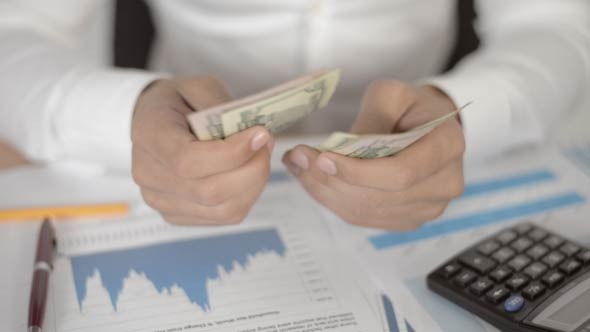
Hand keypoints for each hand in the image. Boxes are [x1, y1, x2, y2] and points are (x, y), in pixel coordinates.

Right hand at [131, 76, 272, 224]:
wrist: (154, 121)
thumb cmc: (179, 101)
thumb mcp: (198, 86)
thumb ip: (221, 105)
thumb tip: (253, 136)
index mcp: (149, 135)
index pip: (188, 160)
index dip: (232, 154)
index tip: (260, 135)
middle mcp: (148, 174)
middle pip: (209, 191)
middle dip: (252, 169)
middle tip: (267, 144)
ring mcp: (161, 200)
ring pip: (222, 210)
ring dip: (254, 185)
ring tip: (261, 158)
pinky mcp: (178, 215)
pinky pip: (224, 217)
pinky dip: (246, 196)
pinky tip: (248, 174)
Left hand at [282, 81, 464, 229]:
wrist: (426, 126)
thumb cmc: (410, 106)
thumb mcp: (392, 94)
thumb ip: (370, 118)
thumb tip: (341, 151)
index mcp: (449, 145)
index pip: (401, 172)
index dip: (359, 171)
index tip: (322, 157)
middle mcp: (446, 183)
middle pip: (380, 196)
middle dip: (330, 179)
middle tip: (296, 159)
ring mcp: (428, 207)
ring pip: (366, 210)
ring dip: (324, 191)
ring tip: (297, 167)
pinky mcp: (407, 219)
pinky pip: (363, 217)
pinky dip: (332, 200)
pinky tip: (313, 181)